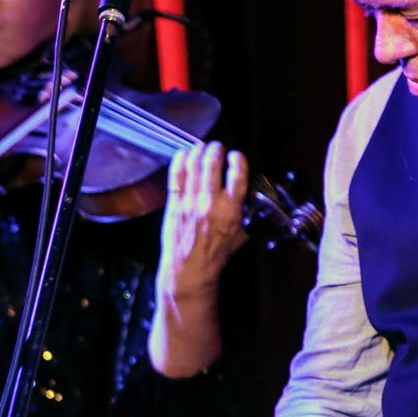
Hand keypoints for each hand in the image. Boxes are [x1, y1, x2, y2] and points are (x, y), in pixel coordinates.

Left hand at [156, 141, 250, 299]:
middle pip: (213, 163)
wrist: (190, 269)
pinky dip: (180, 160)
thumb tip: (243, 198)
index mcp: (231, 210)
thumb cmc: (215, 254)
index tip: (236, 156)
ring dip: (199, 151)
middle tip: (217, 147)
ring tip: (202, 148)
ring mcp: (190, 202)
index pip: (238, 174)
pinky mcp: (174, 203)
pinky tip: (184, 154)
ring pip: (194, 165)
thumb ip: (242, 214)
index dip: (238, 159)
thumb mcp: (239, 235)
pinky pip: (176, 175)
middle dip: (216, 149)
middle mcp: (210, 202)